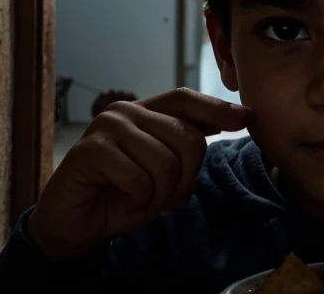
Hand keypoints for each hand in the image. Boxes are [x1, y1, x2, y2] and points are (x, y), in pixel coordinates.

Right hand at [27, 88, 252, 258]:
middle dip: (186, 177)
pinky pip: (138, 178)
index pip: (185, 99)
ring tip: (144, 200)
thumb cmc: (122, 196)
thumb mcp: (165, 172)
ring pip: (165, 161)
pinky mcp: (90, 150)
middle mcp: (126, 112)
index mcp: (145, 112)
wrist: (76, 224)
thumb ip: (189, 146)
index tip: (247, 118)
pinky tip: (124, 200)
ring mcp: (106, 127)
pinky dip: (139, 200)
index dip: (217, 108)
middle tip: (167, 198)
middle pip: (186, 137)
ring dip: (161, 194)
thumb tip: (238, 118)